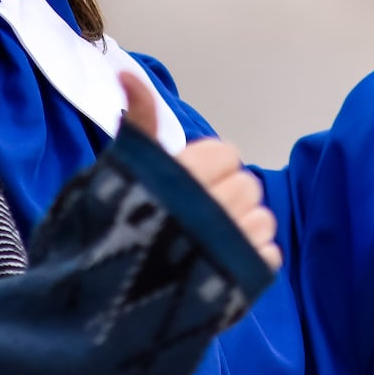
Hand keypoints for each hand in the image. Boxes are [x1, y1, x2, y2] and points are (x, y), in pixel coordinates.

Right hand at [119, 73, 281, 272]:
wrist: (104, 302)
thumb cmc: (112, 227)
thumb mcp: (122, 168)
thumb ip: (139, 120)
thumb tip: (126, 72)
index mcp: (186, 175)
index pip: (227, 154)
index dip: (207, 166)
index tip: (183, 182)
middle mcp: (214, 206)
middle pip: (247, 185)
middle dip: (224, 196)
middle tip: (194, 213)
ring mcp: (233, 245)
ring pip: (262, 219)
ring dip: (240, 228)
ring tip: (208, 241)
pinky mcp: (246, 279)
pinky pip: (269, 253)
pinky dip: (251, 257)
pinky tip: (222, 263)